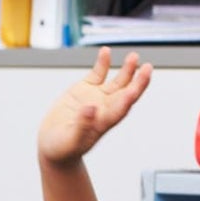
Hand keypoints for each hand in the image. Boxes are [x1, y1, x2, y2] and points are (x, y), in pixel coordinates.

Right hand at [38, 48, 151, 165]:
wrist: (52, 143)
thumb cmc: (63, 148)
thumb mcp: (69, 142)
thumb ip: (81, 126)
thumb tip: (90, 108)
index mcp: (104, 123)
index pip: (121, 109)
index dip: (128, 99)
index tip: (134, 90)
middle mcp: (106, 108)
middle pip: (126, 92)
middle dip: (138, 81)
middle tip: (147, 68)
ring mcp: (98, 96)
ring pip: (118, 81)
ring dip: (127, 69)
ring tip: (133, 57)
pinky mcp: (87, 88)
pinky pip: (98, 72)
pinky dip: (103, 62)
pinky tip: (105, 52)